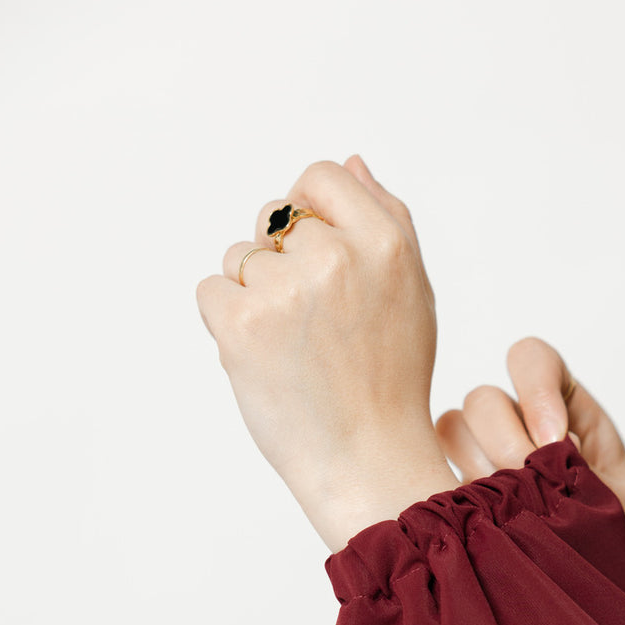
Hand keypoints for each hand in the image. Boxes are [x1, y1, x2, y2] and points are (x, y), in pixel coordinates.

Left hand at [196, 156, 457, 550]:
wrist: (366, 462)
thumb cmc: (391, 381)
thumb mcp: (413, 294)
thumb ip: (388, 221)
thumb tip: (350, 163)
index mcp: (385, 243)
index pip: (319, 178)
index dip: (310, 214)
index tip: (317, 260)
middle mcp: (336, 258)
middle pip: (274, 218)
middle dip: (281, 260)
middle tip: (313, 325)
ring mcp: (285, 290)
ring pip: (239, 257)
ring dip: (252, 295)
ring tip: (292, 349)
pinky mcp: (241, 324)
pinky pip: (211, 292)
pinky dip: (226, 324)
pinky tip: (265, 361)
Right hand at [435, 338, 624, 582]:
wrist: (600, 597)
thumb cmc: (619, 544)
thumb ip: (587, 474)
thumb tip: (540, 454)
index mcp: (562, 409)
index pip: (532, 361)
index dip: (537, 390)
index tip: (558, 444)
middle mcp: (515, 426)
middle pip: (483, 400)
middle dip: (507, 442)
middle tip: (531, 493)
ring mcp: (478, 461)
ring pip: (451, 432)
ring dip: (479, 472)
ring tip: (509, 517)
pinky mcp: (452, 499)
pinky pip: (429, 477)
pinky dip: (453, 498)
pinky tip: (482, 530)